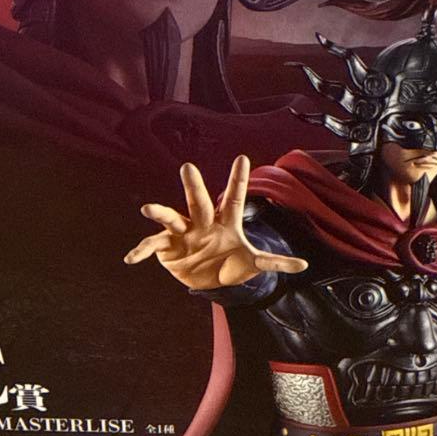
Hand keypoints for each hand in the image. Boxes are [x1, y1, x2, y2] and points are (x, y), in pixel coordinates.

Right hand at [124, 155, 308, 288]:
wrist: (208, 276)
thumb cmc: (231, 262)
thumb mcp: (253, 264)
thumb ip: (275, 262)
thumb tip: (305, 266)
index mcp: (226, 222)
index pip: (234, 199)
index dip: (237, 181)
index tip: (242, 159)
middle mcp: (203, 221)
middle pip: (199, 202)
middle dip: (193, 187)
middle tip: (188, 167)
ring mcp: (184, 232)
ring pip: (172, 217)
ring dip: (160, 213)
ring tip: (147, 209)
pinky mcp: (167, 246)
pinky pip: (153, 245)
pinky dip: (141, 250)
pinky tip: (131, 258)